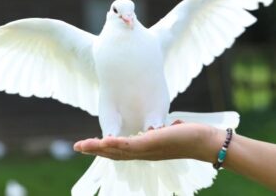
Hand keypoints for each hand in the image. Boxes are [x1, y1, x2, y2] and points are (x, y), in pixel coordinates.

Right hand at [74, 123, 216, 161]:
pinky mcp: (151, 144)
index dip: (103, 149)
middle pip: (113, 154)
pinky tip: (104, 140)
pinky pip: (129, 145)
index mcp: (144, 150)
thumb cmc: (189, 136)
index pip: (120, 151)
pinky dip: (115, 144)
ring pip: (117, 151)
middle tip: (77, 147)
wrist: (205, 142)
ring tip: (82, 146)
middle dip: (94, 150)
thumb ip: (161, 130)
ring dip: (98, 149)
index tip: (90, 144)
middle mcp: (143, 153)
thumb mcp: (169, 132)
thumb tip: (164, 126)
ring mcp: (146, 150)